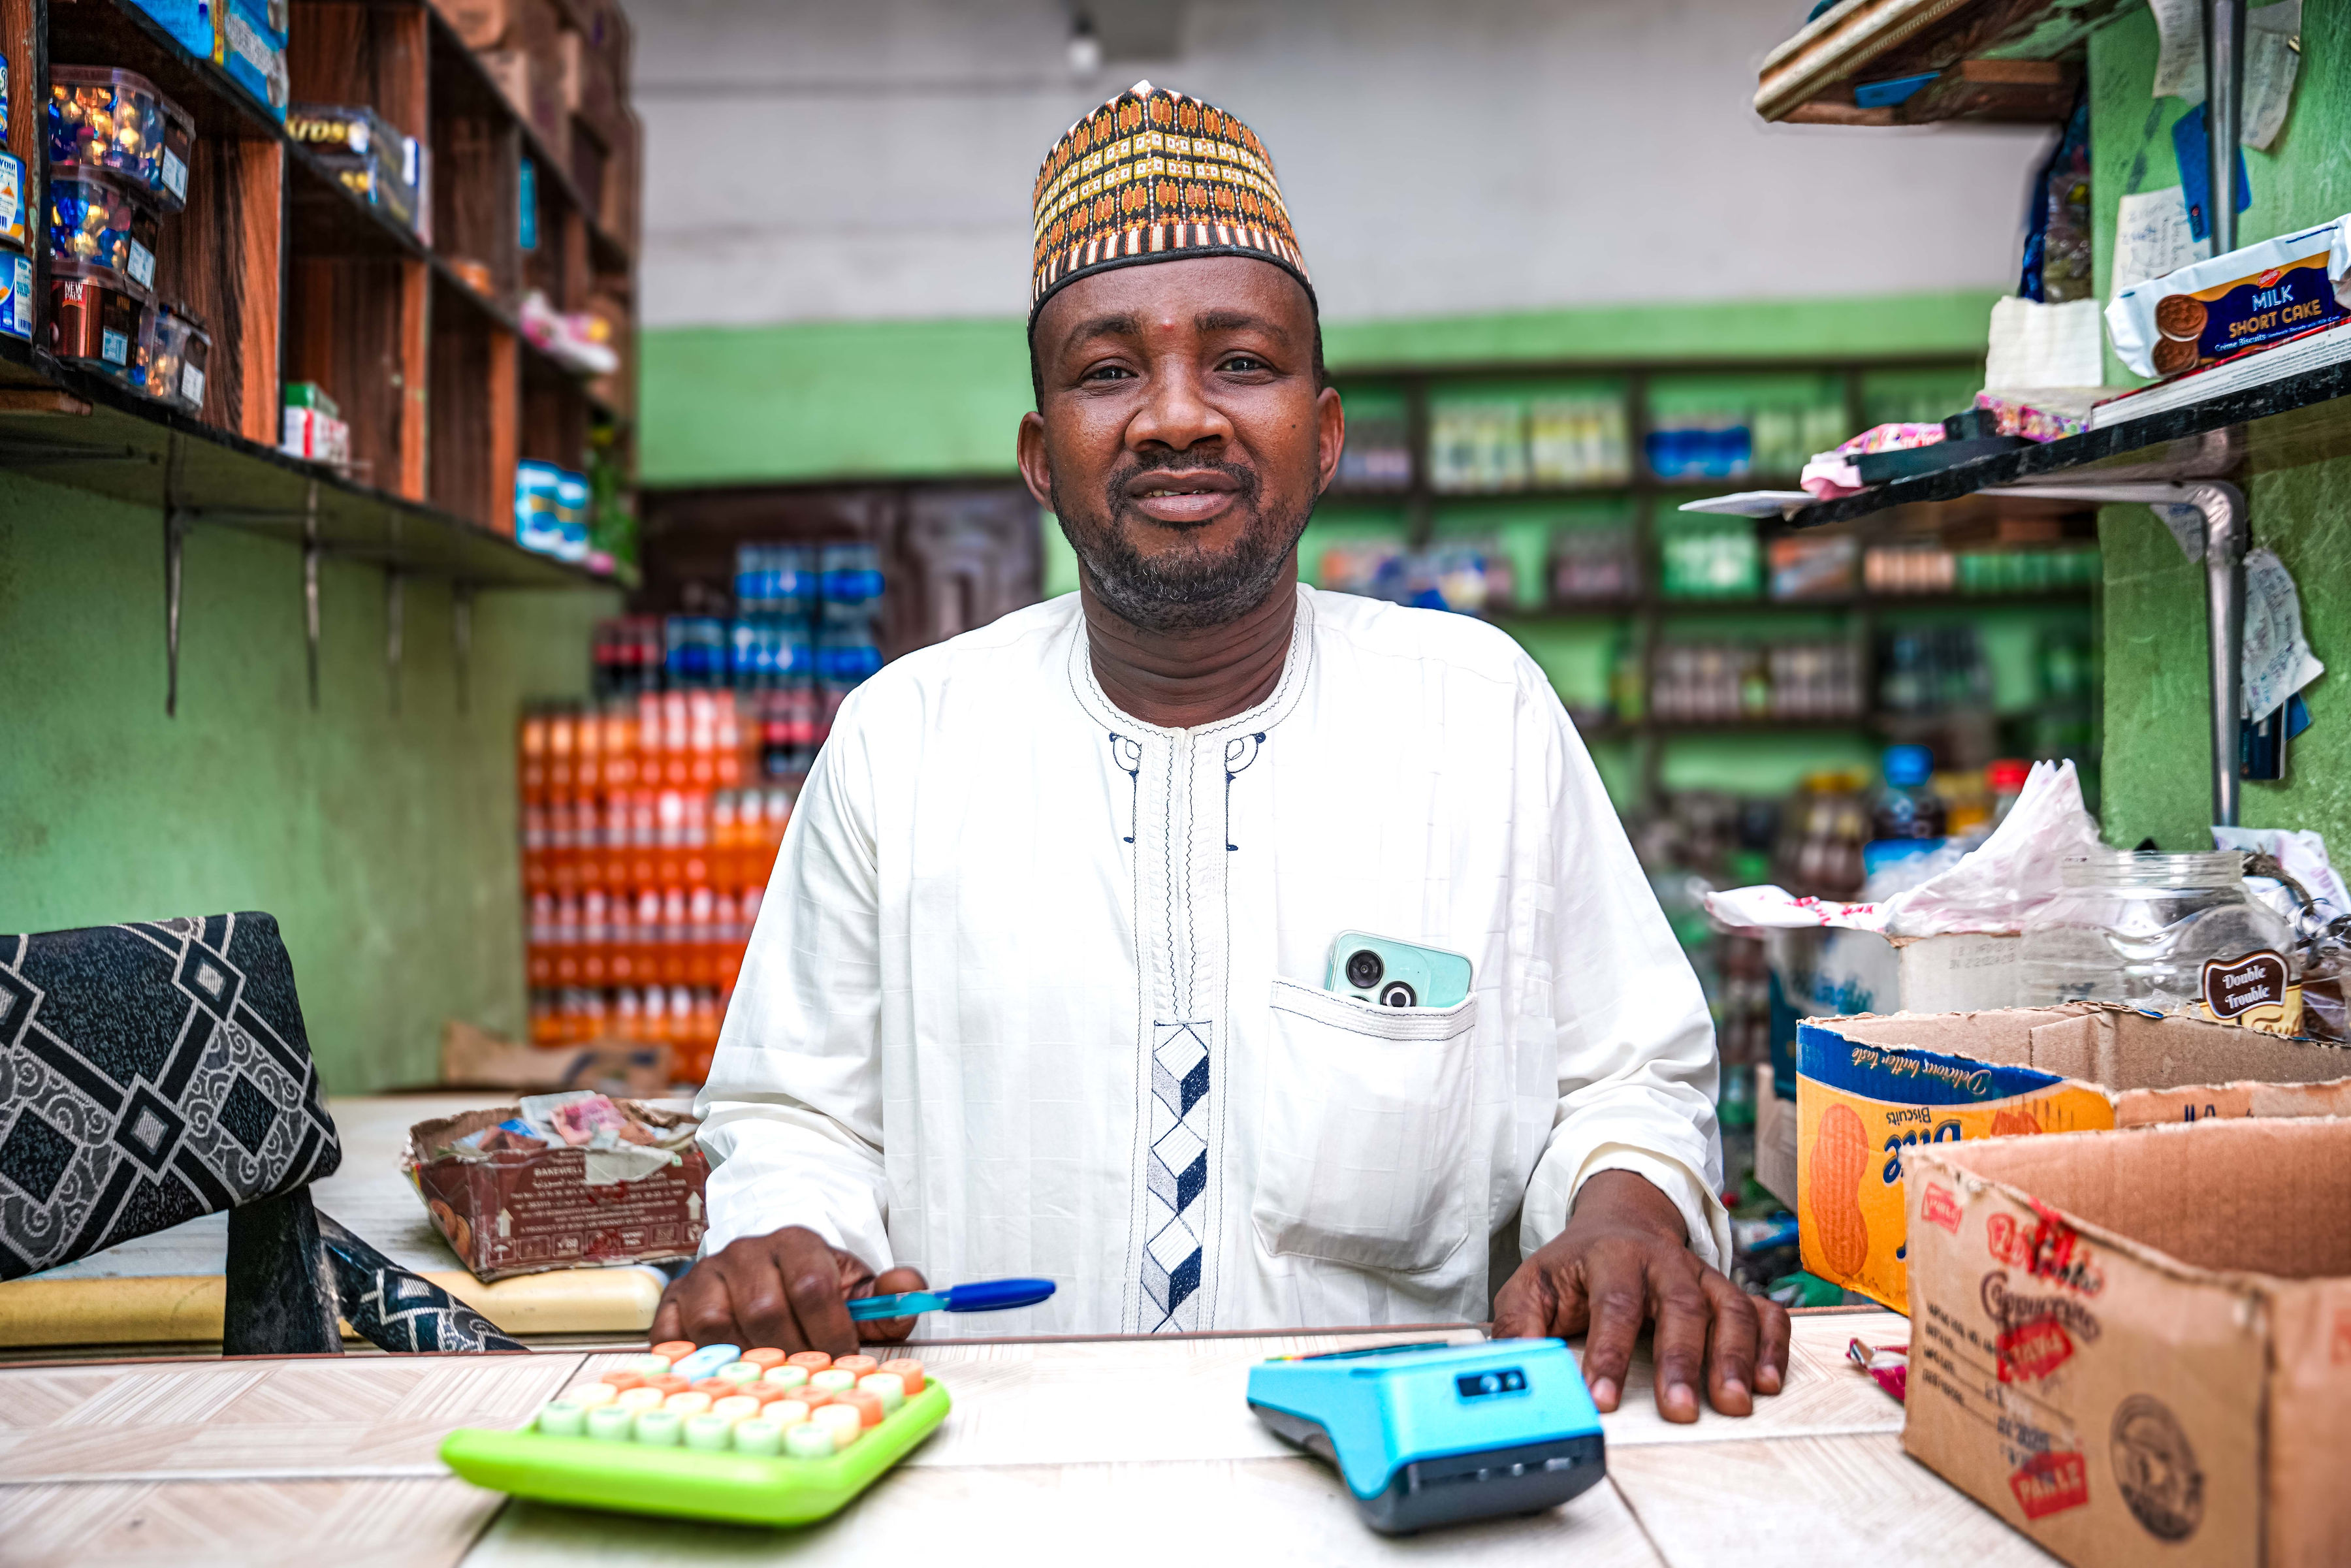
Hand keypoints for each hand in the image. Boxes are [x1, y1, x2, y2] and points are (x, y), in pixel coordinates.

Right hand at [651, 1226, 925, 1355]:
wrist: (764, 1265)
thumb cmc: (811, 1286)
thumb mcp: (856, 1288)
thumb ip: (889, 1296)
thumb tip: (911, 1290)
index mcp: (797, 1242)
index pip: (813, 1285)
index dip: (831, 1331)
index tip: (842, 1361)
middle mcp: (747, 1251)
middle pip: (765, 1308)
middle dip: (791, 1354)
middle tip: (805, 1380)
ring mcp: (707, 1274)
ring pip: (718, 1324)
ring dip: (744, 1360)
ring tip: (765, 1378)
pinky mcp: (674, 1299)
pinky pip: (673, 1334)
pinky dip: (691, 1359)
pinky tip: (716, 1372)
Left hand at [1492, 1169, 1788, 1423]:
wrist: (1620, 1221)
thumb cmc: (1575, 1266)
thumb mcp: (1533, 1284)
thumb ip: (1519, 1324)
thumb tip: (1512, 1365)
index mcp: (1612, 1256)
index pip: (1613, 1304)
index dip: (1609, 1353)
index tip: (1602, 1400)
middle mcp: (1665, 1262)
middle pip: (1680, 1305)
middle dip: (1681, 1360)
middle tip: (1679, 1410)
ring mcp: (1704, 1275)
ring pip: (1730, 1308)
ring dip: (1735, 1356)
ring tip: (1734, 1403)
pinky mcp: (1730, 1291)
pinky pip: (1765, 1312)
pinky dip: (1773, 1345)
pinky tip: (1770, 1383)